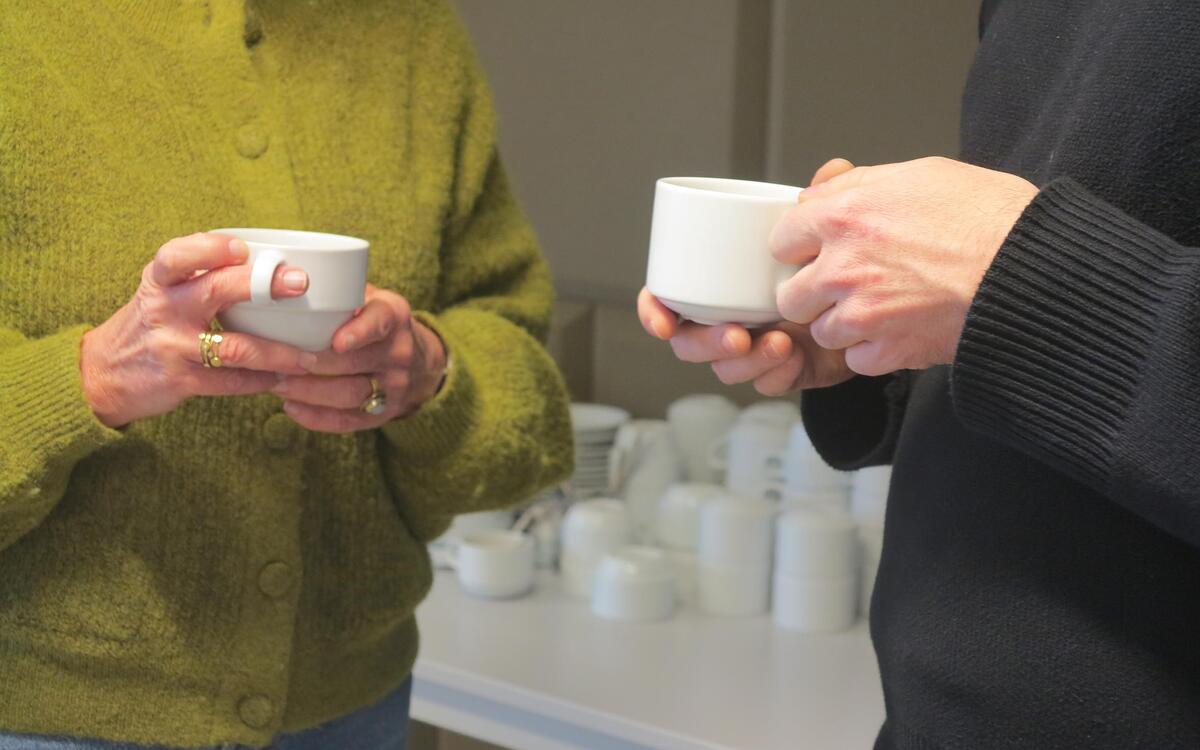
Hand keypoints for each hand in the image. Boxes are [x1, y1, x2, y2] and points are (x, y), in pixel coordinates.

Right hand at [81, 232, 311, 427]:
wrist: (102, 374)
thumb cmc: (149, 323)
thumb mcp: (160, 290)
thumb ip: (199, 273)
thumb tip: (264, 256)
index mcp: (160, 280)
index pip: (178, 255)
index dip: (211, 248)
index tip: (243, 248)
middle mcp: (165, 308)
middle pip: (217, 290)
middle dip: (263, 285)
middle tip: (299, 283)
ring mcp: (173, 346)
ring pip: (236, 346)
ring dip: (279, 353)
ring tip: (308, 357)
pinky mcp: (181, 381)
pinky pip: (232, 381)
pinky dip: (262, 380)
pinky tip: (282, 378)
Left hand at [272, 285, 447, 432]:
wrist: (422, 362)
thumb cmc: (378, 322)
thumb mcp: (372, 297)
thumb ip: (340, 289)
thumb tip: (279, 274)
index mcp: (394, 316)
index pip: (380, 322)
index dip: (359, 332)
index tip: (336, 340)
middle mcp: (399, 351)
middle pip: (354, 363)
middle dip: (310, 365)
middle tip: (272, 362)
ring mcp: (394, 385)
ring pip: (349, 394)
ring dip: (308, 392)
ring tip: (275, 385)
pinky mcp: (386, 412)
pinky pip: (350, 420)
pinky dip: (317, 418)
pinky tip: (291, 408)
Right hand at [636, 159, 858, 395]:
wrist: (875, 303)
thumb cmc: (837, 260)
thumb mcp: (827, 228)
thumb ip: (825, 201)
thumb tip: (829, 173)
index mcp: (719, 282)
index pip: (668, 297)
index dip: (654, 312)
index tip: (663, 323)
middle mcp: (728, 316)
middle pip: (689, 341)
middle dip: (706, 344)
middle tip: (737, 335)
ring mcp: (753, 346)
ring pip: (726, 367)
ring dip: (746, 361)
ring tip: (781, 342)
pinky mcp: (782, 370)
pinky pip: (766, 384)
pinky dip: (775, 375)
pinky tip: (793, 359)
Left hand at [771, 156, 1037, 374]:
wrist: (1033, 268)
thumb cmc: (989, 216)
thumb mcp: (919, 174)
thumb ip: (856, 185)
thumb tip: (818, 193)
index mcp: (843, 217)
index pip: (782, 239)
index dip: (800, 246)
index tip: (815, 251)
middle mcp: (842, 267)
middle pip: (791, 295)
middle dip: (812, 293)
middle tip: (845, 286)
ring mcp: (861, 314)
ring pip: (821, 332)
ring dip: (843, 325)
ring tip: (880, 309)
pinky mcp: (887, 350)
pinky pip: (857, 360)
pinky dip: (874, 351)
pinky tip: (900, 330)